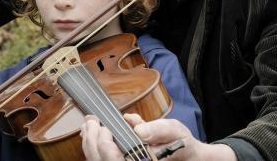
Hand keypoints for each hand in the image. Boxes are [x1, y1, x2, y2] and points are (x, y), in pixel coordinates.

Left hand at [80, 114, 237, 160]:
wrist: (189, 157)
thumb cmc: (181, 145)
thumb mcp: (174, 131)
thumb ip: (157, 129)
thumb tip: (138, 128)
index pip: (112, 158)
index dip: (103, 142)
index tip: (102, 125)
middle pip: (100, 159)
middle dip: (92, 139)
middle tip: (89, 120)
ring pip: (98, 160)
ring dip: (90, 142)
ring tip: (88, 125)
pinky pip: (102, 159)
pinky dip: (94, 147)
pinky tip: (92, 134)